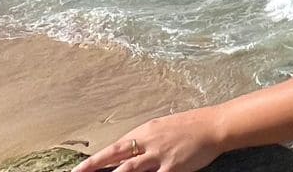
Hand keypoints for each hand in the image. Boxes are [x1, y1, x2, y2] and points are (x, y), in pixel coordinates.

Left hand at [72, 106, 226, 171]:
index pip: (114, 147)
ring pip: (130, 169)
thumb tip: (129, 150)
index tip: (78, 169)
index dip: (95, 160)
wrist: (214, 125)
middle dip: (94, 167)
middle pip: (116, 157)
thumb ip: (146, 139)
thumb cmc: (191, 125)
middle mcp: (149, 142)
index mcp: (145, 131)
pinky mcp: (172, 167)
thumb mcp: (164, 128)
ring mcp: (160, 155)